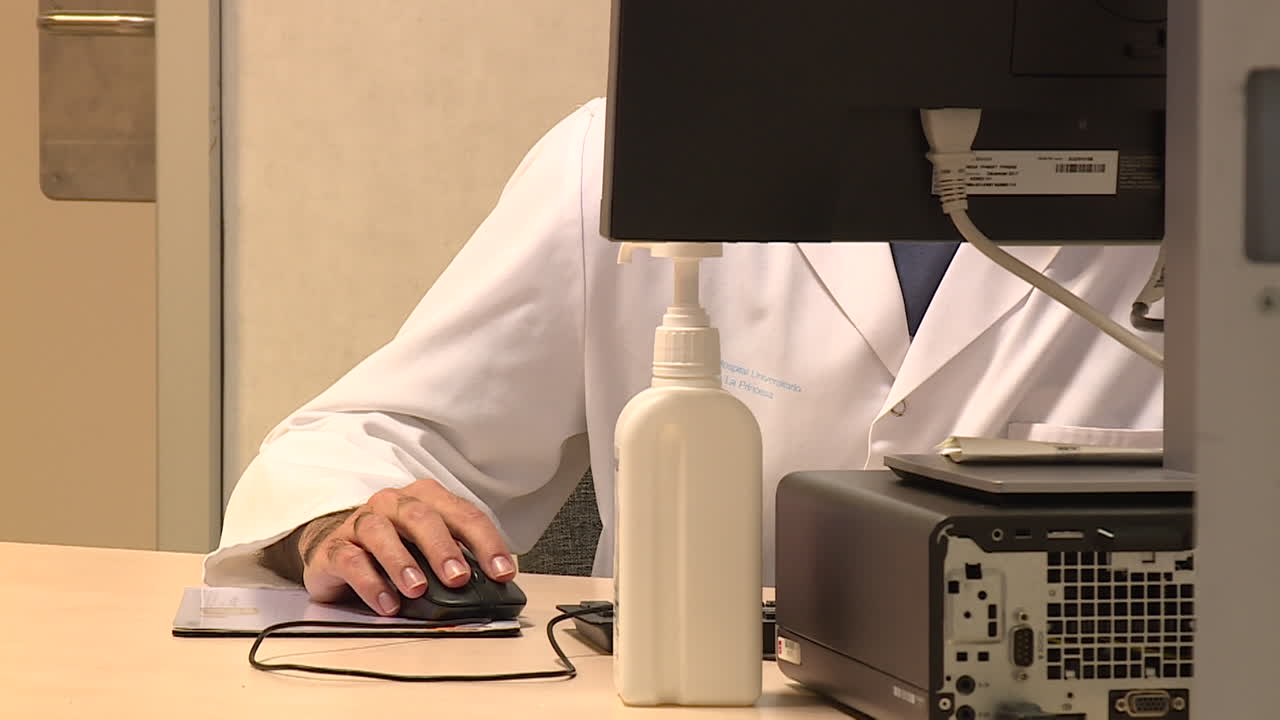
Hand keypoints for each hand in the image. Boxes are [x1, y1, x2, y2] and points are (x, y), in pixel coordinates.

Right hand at [294, 478, 516, 615]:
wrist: (340, 549)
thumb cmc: (396, 546)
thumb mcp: (430, 549)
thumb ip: (456, 560)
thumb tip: (490, 587)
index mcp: (426, 499)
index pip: (463, 514)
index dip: (486, 543)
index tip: (502, 571)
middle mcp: (393, 504)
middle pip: (421, 516)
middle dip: (443, 548)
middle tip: (458, 579)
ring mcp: (361, 522)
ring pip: (381, 532)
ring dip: (402, 561)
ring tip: (417, 589)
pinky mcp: (334, 548)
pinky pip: (350, 560)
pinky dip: (370, 583)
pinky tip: (387, 604)